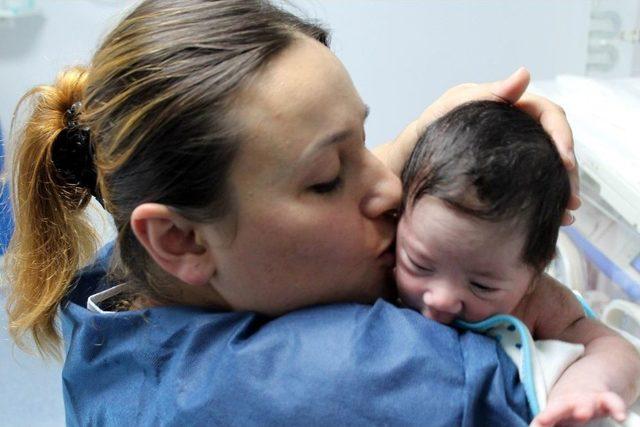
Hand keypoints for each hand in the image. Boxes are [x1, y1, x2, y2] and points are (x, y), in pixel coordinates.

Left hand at [416, 68, 579, 223]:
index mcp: (499, 108)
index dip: (560, 133)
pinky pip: (531, 185)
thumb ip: (482, 96)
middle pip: (552, 142)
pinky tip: (555, 220)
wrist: (397, 175)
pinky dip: (546, 201)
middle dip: (566, 168)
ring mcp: (505, 154)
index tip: (564, 160)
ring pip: (546, 166)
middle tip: (570, 197)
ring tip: (566, 213)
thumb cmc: (416, 142)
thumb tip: (524, 74)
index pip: (544, 113)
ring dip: (561, 187)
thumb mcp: (446, 115)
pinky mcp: (501, 178)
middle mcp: (508, 129)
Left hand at [530, 390, 626, 426]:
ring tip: (582, 413)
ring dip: (583, 406)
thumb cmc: (567, 404)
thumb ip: (546, 421)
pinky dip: (616, 407)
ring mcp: (588, 399)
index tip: (537, 425)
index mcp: (557, 407)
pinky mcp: (605, 399)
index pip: (548, 414)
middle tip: (555, 415)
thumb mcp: (556, 412)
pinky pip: (612, 401)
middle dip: (556, 412)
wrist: (585, 379)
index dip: (544, 418)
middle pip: (561, 406)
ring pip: (586, 401)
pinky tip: (620, 417)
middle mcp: (570, 402)